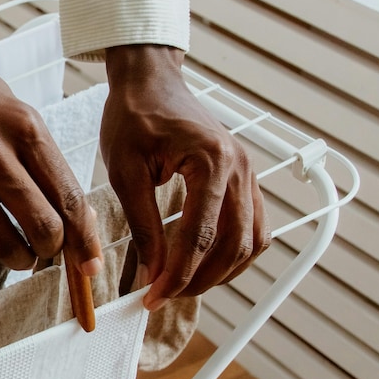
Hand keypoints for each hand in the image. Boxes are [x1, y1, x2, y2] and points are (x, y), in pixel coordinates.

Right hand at [0, 27, 102, 276]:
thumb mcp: (10, 106)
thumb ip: (38, 152)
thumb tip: (70, 206)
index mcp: (25, 129)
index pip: (69, 198)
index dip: (85, 239)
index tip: (88, 261)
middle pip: (44, 228)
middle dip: (53, 251)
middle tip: (45, 250)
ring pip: (5, 245)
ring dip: (17, 258)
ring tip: (16, 252)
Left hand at [101, 45, 268, 309]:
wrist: (150, 81)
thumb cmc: (133, 117)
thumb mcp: (125, 172)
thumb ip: (143, 224)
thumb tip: (153, 272)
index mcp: (211, 162)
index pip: (199, 237)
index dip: (176, 275)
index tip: (152, 297)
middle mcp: (240, 168)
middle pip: (232, 246)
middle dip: (199, 280)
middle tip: (164, 297)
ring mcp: (248, 172)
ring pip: (251, 242)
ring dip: (222, 273)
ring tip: (183, 286)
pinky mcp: (245, 177)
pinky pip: (254, 227)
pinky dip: (235, 253)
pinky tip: (206, 266)